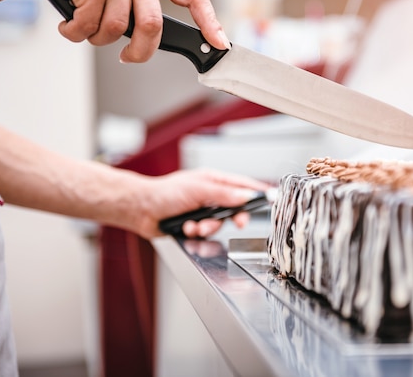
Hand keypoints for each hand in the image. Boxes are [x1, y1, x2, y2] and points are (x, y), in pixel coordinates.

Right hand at [25, 0, 228, 62]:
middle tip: (129, 59)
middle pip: (153, 26)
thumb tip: (156, 41)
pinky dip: (75, 32)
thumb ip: (143, 7)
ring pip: (116, 30)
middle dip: (140, 52)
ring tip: (85, 24)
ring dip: (96, 39)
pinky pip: (90, 25)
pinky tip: (69, 19)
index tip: (219, 44)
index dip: (209, 21)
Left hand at [134, 169, 269, 238]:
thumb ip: (224, 194)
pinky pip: (205, 232)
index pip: (242, 185)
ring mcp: (202, 209)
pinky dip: (196, 232)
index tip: (271, 197)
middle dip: (234, 217)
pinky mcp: (194, 224)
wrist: (141, 209)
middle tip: (239, 222)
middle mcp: (209, 194)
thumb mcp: (198, 190)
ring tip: (196, 225)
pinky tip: (185, 227)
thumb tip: (246, 196)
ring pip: (219, 223)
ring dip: (209, 226)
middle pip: (234, 207)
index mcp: (213, 180)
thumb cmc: (164, 193)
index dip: (256, 192)